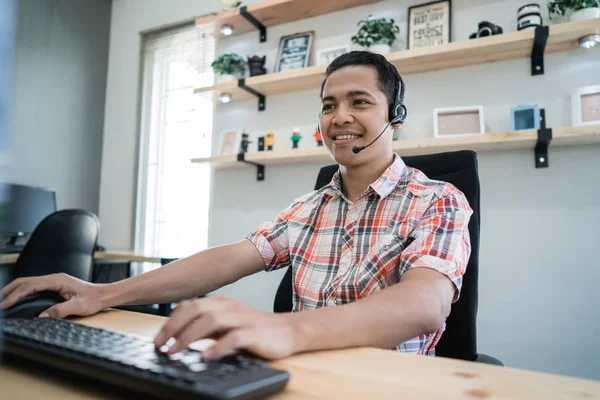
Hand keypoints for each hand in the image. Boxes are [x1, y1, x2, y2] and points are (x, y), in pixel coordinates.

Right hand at [0, 273, 105, 317]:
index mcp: (58, 280)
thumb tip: (43, 316)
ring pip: (28, 283)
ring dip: (14, 290)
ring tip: (2, 300)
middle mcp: (54, 278)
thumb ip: (61, 310)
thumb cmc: (94, 299)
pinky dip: (22, 292)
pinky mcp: (55, 286)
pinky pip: (34, 287)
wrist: (104, 295)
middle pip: (25, 281)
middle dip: (9, 290)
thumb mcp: (79, 307)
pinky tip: (17, 299)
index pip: (31, 285)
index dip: (16, 295)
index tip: (5, 304)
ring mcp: (54, 281)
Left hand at [154, 296, 301, 360]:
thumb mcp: (226, 326)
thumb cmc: (254, 330)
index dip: (170, 321)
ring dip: (189, 336)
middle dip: (174, 328)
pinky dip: (217, 347)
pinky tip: (206, 357)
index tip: (158, 340)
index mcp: (220, 302)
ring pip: (210, 320)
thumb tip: (177, 338)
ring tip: (176, 351)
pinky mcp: (254, 332)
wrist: (287, 331)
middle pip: (195, 309)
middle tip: (161, 346)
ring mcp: (242, 318)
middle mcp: (229, 306)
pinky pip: (233, 337)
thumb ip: (204, 328)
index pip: (189, 306)